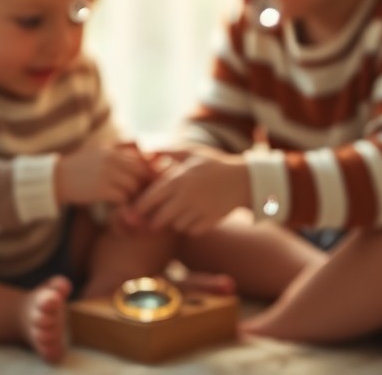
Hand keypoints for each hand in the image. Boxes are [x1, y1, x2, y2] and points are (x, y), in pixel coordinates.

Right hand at [55, 143, 153, 205]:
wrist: (56, 179)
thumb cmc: (79, 168)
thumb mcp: (98, 153)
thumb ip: (117, 151)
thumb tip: (141, 154)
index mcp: (111, 150)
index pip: (140, 159)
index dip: (146, 172)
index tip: (145, 182)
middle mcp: (111, 160)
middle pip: (140, 172)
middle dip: (143, 184)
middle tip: (140, 193)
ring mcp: (106, 174)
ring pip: (133, 185)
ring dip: (133, 195)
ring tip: (128, 200)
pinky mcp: (101, 190)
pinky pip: (123, 197)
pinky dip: (124, 203)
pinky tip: (119, 205)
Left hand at [133, 153, 249, 234]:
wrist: (244, 179)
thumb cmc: (213, 164)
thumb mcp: (191, 152)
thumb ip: (167, 151)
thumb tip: (146, 151)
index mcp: (178, 180)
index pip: (150, 199)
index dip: (140, 207)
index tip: (137, 209)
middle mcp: (187, 197)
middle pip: (160, 219)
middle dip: (155, 220)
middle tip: (155, 218)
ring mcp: (199, 210)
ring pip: (176, 226)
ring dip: (174, 223)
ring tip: (178, 214)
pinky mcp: (211, 221)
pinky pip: (192, 231)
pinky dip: (190, 228)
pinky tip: (193, 218)